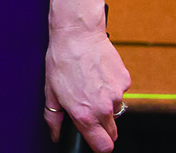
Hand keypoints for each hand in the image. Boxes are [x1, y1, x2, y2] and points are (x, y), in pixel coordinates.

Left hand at [45, 24, 129, 150]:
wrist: (78, 34)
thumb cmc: (61, 60)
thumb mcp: (50, 91)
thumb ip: (53, 118)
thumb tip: (55, 134)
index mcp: (85, 114)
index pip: (104, 147)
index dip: (99, 146)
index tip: (94, 140)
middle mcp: (104, 108)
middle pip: (112, 132)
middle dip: (102, 127)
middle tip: (88, 108)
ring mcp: (117, 95)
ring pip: (115, 110)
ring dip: (106, 104)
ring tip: (90, 84)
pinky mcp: (125, 81)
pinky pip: (120, 92)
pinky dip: (111, 87)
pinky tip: (98, 74)